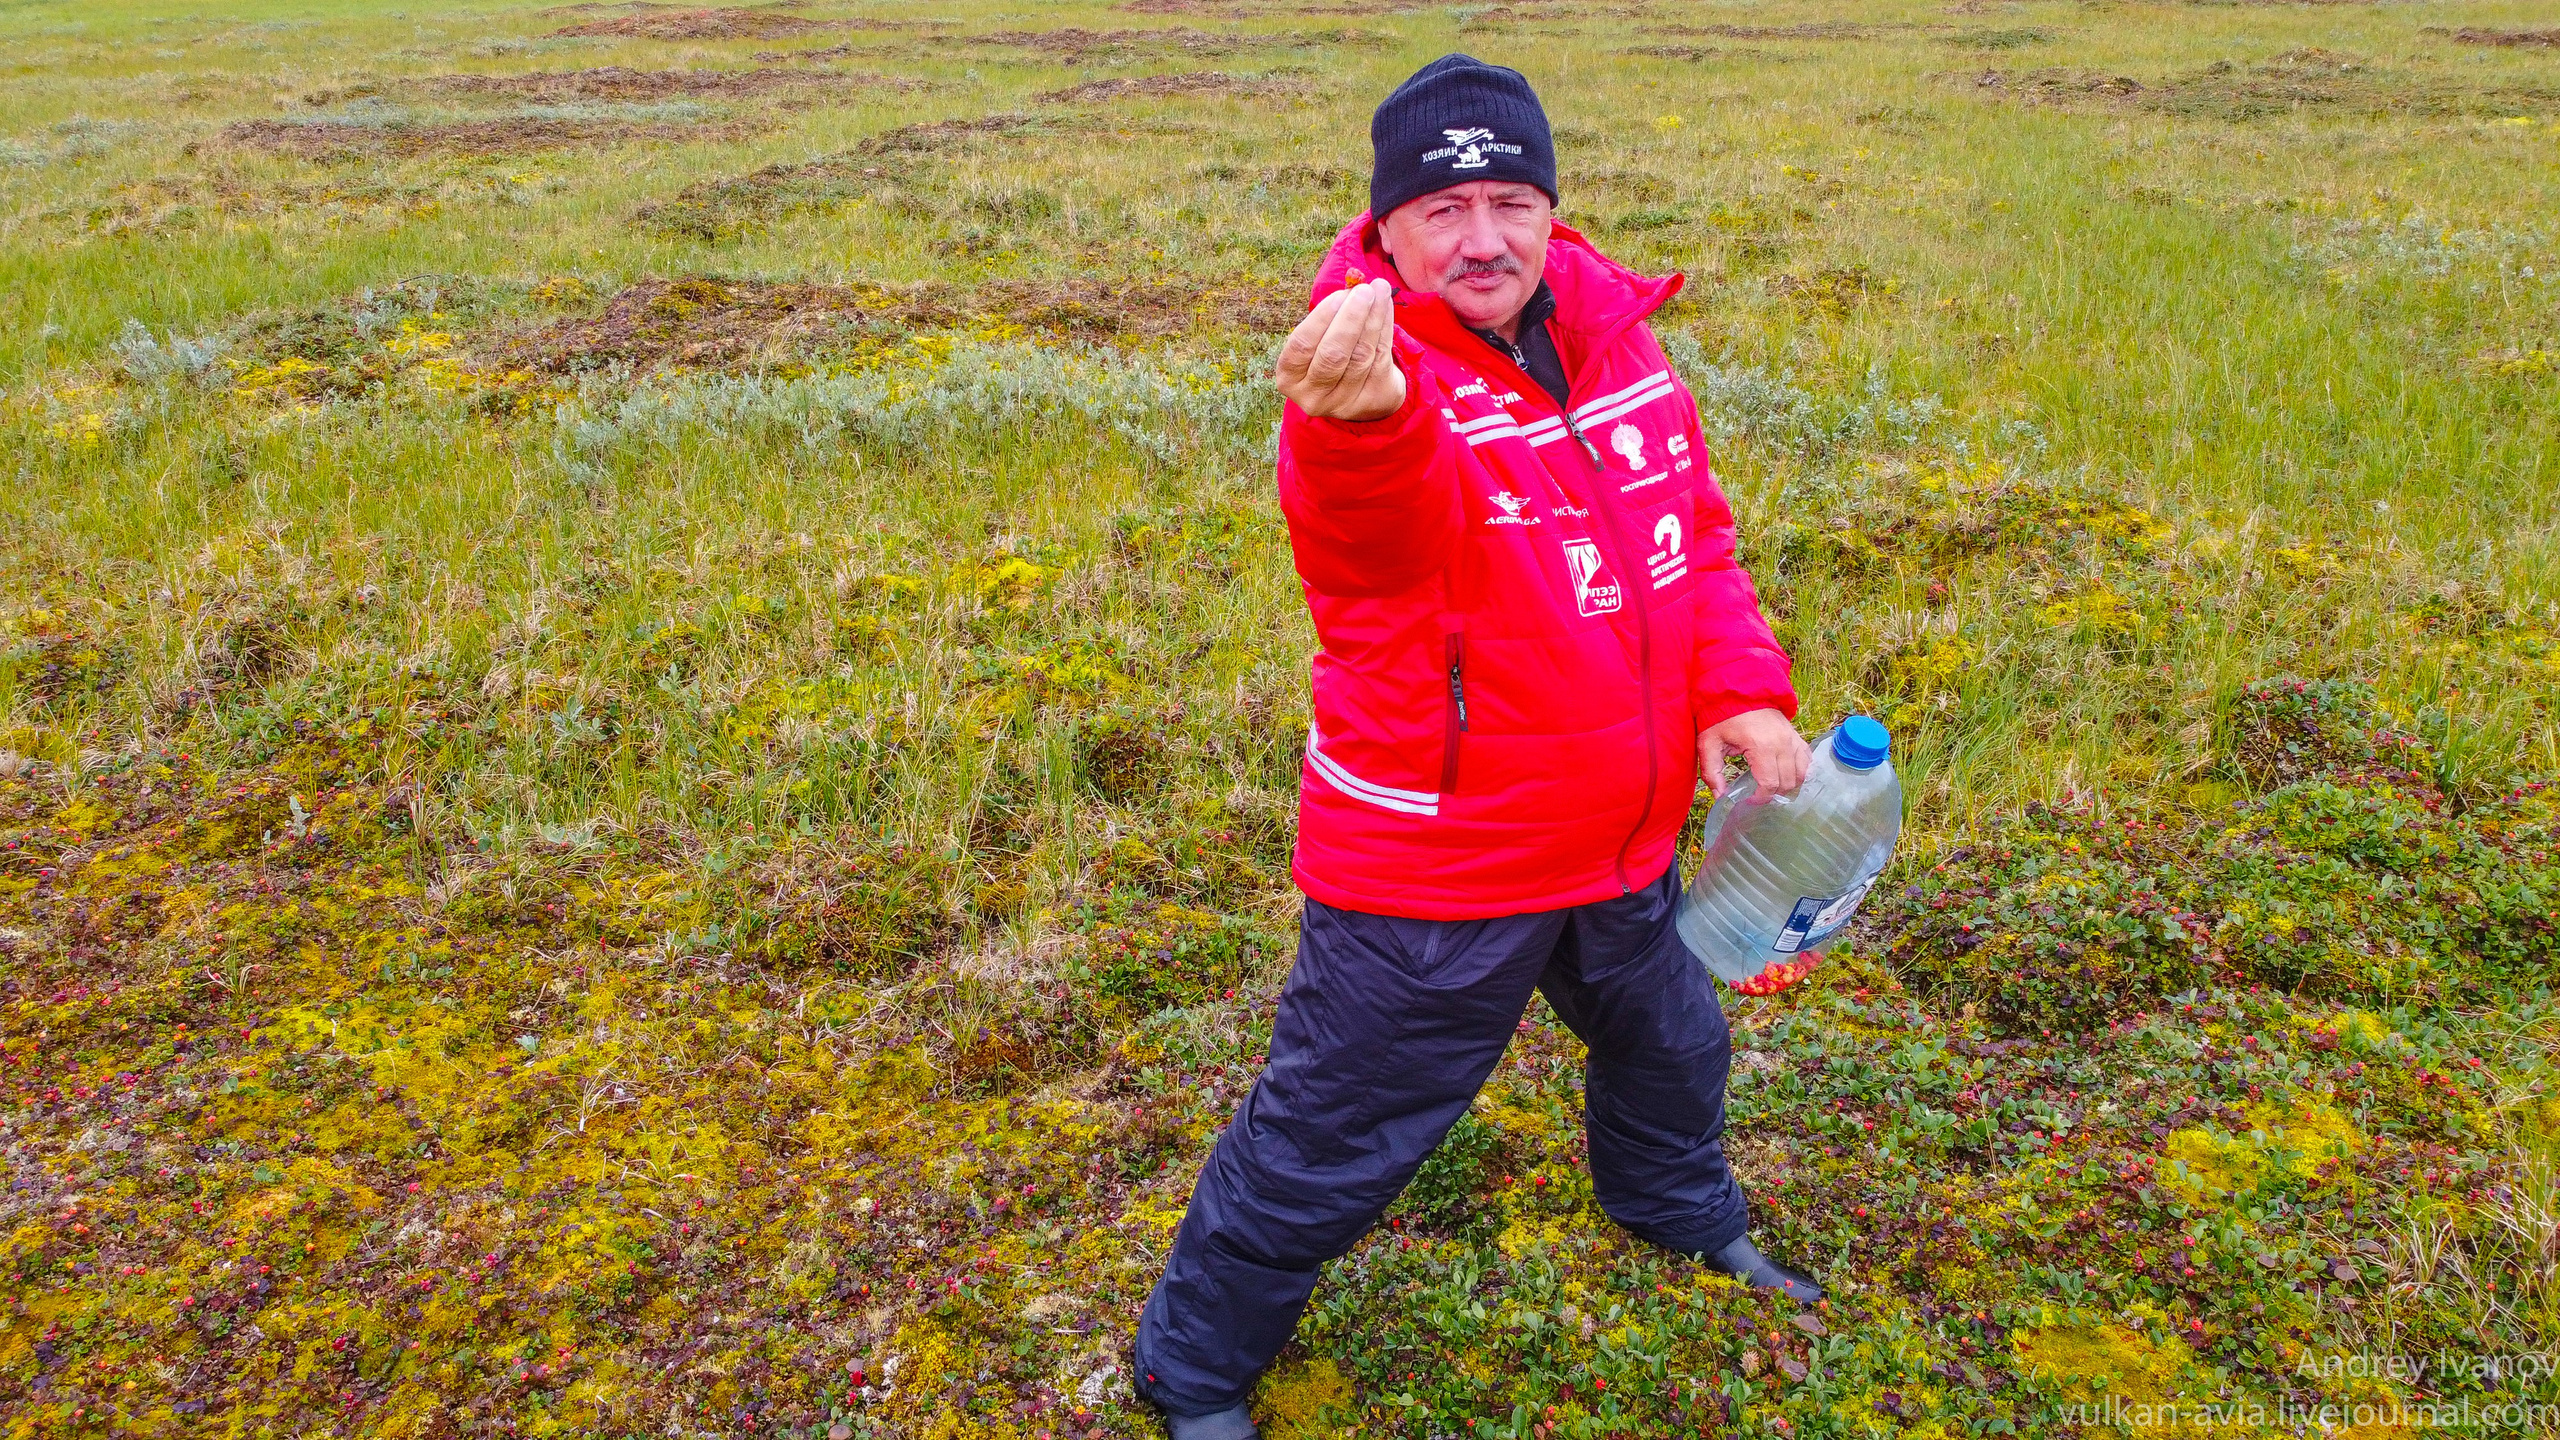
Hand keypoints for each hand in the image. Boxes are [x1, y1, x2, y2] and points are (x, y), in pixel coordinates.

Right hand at [1274, 277, 1406, 421]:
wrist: (1361, 392)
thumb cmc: (1331, 354)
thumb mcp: (1319, 339)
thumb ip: (1329, 316)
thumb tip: (1355, 286)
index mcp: (1289, 378)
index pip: (1302, 345)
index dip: (1321, 318)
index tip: (1339, 295)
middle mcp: (1312, 396)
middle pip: (1333, 354)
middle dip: (1351, 318)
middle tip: (1364, 290)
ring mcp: (1343, 403)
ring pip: (1361, 355)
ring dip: (1373, 318)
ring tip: (1380, 290)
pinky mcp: (1371, 400)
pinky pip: (1381, 358)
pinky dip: (1385, 328)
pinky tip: (1386, 306)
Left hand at [1699, 708, 1810, 799]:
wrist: (1738, 692)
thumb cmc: (1722, 718)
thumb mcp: (1709, 744)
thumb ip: (1712, 772)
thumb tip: (1720, 797)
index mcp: (1761, 746)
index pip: (1769, 784)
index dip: (1760, 799)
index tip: (1748, 801)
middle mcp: (1782, 743)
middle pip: (1787, 782)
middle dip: (1773, 795)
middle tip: (1758, 795)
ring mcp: (1792, 738)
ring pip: (1801, 774)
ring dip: (1788, 785)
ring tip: (1772, 787)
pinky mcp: (1796, 735)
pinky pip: (1807, 760)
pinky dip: (1800, 772)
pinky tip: (1786, 776)